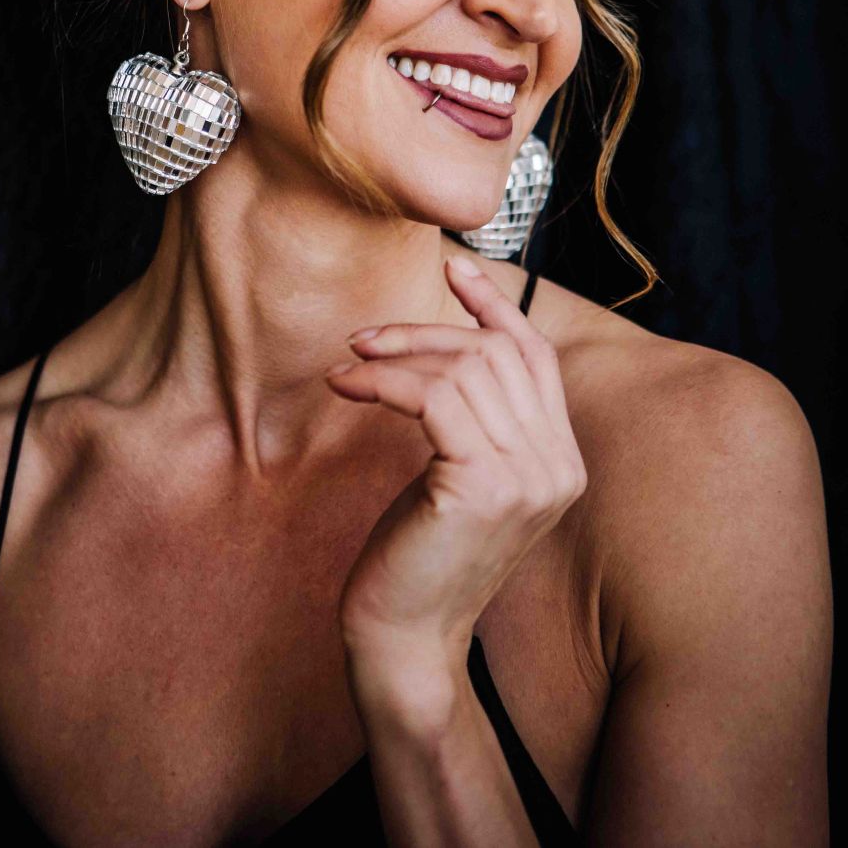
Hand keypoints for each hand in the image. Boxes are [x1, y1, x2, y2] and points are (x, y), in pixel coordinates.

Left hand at [326, 256, 586, 674]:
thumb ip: (476, 417)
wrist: (405, 637)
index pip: (536, 358)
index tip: (452, 270)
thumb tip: (448, 340)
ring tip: (348, 367)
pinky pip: (431, 397)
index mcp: (562, 461)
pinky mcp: (483, 485)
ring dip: (395, 356)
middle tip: (364, 339)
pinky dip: (382, 382)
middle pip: (494, 354)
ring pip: (462, 369)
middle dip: (424, 332)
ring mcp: (528, 477)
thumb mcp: (460, 471)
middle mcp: (558, 467)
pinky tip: (346, 388)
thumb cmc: (421, 552)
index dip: (495, 308)